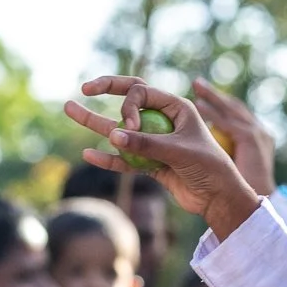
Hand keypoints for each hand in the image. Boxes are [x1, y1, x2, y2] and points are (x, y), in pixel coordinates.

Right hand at [65, 78, 262, 237]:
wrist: (218, 198)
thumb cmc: (210, 168)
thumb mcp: (180, 152)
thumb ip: (146, 144)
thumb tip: (111, 136)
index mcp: (177, 108)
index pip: (142, 92)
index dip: (128, 105)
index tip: (131, 127)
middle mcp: (164, 121)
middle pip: (130, 99)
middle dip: (108, 90)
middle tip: (84, 88)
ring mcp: (155, 142)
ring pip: (121, 129)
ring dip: (95, 121)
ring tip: (68, 107)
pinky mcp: (150, 163)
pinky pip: (124, 158)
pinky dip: (108, 158)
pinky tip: (88, 155)